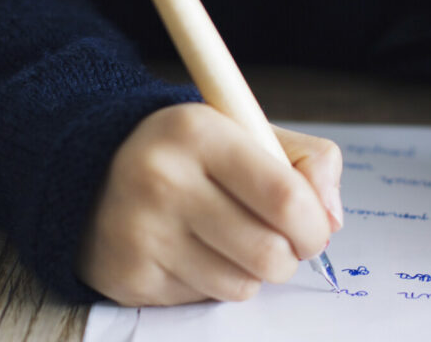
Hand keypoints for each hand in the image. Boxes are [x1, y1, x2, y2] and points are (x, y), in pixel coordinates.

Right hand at [77, 103, 341, 305]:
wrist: (98, 168)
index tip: (317, 228)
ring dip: (256, 271)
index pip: (285, 196)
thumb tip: (332, 218)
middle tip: (285, 241)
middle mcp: (163, 180)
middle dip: (292, 255)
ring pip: (242, 284)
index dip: (314, 224)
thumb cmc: (196, 154)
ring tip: (238, 240)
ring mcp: (142, 232)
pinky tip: (199, 251)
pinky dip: (218, 282)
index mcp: (200, 132)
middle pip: (268, 252)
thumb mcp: (250, 131)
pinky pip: (206, 299)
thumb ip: (309, 161)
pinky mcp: (129, 276)